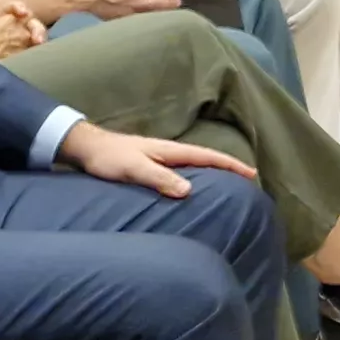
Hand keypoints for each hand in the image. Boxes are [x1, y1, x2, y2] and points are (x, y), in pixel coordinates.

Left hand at [58, 125, 255, 198]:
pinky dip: (195, 178)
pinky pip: (181, 172)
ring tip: (228, 188)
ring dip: (213, 174)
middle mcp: (169, 153)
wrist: (87, 148)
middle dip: (228, 169)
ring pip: (194, 166)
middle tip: (248, 182)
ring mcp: (161, 158)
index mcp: (170, 151)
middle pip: (206, 160)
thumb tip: (189, 190)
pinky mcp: (151, 165)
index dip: (231, 165)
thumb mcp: (134, 169)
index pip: (208, 156)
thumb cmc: (109, 158)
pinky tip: (194, 189)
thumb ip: (159, 178)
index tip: (252, 174)